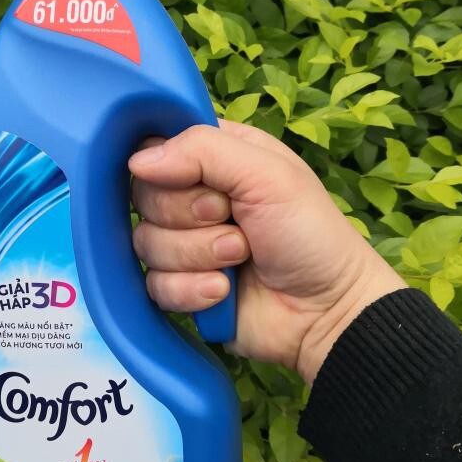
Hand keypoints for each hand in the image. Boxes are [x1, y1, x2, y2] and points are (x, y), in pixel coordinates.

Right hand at [128, 122, 405, 383]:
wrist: (325, 311)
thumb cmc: (308, 232)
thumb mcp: (266, 174)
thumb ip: (201, 151)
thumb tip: (135, 162)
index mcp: (212, 159)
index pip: (155, 150)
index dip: (168, 168)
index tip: (206, 185)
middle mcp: (191, 197)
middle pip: (144, 198)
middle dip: (191, 217)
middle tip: (235, 223)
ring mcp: (182, 245)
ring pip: (147, 244)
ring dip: (198, 255)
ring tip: (240, 259)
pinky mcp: (178, 288)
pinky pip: (154, 285)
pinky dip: (191, 290)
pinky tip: (223, 292)